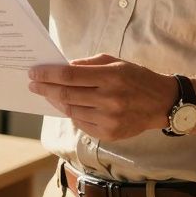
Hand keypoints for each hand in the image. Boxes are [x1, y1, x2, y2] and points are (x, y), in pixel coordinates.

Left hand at [28, 54, 179, 140]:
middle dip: (45, 88)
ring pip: (71, 111)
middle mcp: (110, 100)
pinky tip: (68, 105)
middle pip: (66, 95)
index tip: (34, 72)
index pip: (69, 76)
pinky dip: (72, 113)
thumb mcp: (115, 62)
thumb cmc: (136, 78)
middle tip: (33, 84)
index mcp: (111, 77)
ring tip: (48, 94)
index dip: (48, 74)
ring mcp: (109, 119)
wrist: (163, 103)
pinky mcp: (110, 134)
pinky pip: (81, 124)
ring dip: (56, 101)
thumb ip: (88, 65)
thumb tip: (62, 68)